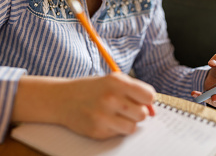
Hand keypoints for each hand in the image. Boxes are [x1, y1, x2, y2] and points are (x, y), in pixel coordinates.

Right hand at [12, 73, 155, 139]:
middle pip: (143, 114)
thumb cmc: (92, 89)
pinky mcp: (98, 131)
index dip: (147, 99)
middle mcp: (110, 98)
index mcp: (116, 82)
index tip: (140, 99)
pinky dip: (115, 128)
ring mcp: (103, 116)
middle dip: (137, 112)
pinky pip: (119, 134)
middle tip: (126, 107)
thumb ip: (134, 91)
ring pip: (133, 127)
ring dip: (128, 122)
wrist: (62, 99)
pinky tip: (105, 120)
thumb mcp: (112, 81)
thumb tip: (153, 111)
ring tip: (116, 114)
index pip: (149, 95)